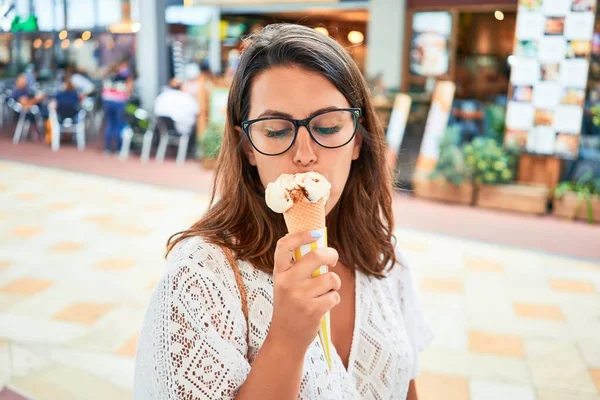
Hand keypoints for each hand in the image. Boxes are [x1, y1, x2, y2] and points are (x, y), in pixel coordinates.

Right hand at [268, 231, 340, 352]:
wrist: (285, 338)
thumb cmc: (290, 306)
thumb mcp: (286, 284)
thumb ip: (298, 267)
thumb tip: (320, 245)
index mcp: (279, 273)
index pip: (284, 245)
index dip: (301, 235)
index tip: (316, 233)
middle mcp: (287, 282)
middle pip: (316, 256)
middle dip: (331, 255)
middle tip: (332, 260)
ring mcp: (300, 296)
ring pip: (331, 278)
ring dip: (334, 284)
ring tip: (324, 292)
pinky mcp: (313, 310)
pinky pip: (334, 296)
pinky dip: (333, 299)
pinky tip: (323, 306)